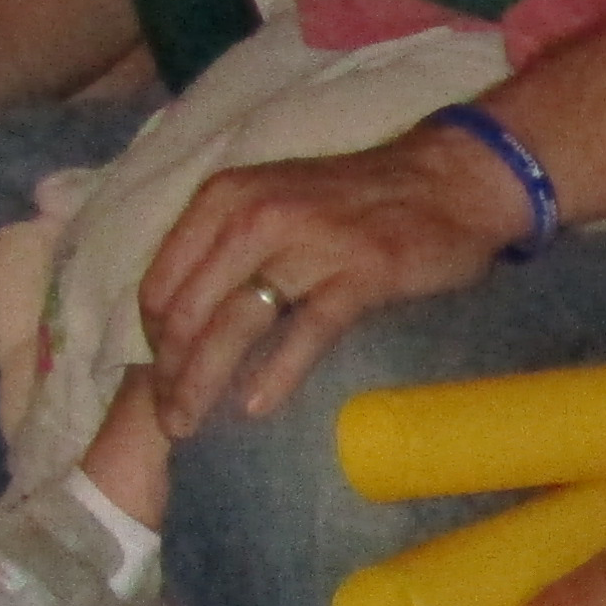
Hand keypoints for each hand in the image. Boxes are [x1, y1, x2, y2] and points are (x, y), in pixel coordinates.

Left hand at [134, 119, 532, 431]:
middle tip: (172, 423)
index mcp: (225, 199)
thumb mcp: (275, 200)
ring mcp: (309, 243)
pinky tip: (258, 407)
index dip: (153, 342)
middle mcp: (255, 216)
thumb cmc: (361, 198)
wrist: (453, 179)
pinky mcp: (361, 273)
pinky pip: (306, 331)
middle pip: (190, 311)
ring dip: (206, 382)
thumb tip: (191, 319)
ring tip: (194, 425)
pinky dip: (277, 373)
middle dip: (171, 375)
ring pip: (236, 324)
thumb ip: (229, 245)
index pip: (161, 285)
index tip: (163, 381)